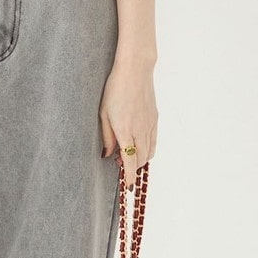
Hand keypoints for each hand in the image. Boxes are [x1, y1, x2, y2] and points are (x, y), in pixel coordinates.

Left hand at [99, 57, 157, 189]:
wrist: (135, 70)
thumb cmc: (114, 89)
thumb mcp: (103, 113)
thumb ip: (107, 136)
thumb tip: (108, 154)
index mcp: (124, 129)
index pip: (129, 160)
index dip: (129, 176)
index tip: (128, 186)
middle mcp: (139, 130)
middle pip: (140, 159)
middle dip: (132, 169)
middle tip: (122, 170)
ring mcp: (149, 125)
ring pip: (149, 152)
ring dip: (140, 160)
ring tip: (128, 159)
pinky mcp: (155, 119)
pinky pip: (154, 142)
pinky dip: (148, 150)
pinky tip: (140, 149)